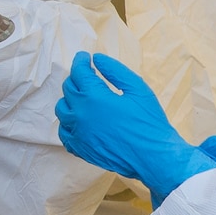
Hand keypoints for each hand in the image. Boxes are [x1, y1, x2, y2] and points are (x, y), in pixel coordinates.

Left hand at [55, 52, 215, 204]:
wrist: (154, 157)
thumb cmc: (149, 122)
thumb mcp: (138, 89)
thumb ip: (115, 71)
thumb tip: (97, 59)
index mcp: (94, 97)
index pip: (79, 72)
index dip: (81, 61)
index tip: (85, 57)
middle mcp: (80, 114)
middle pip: (68, 89)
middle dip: (77, 79)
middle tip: (89, 77)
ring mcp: (78, 133)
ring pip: (62, 110)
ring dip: (70, 100)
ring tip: (84, 99)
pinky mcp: (81, 149)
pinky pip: (65, 133)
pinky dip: (69, 123)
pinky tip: (81, 121)